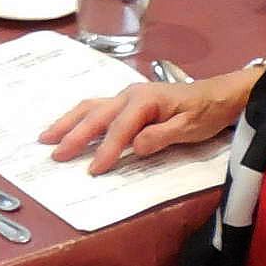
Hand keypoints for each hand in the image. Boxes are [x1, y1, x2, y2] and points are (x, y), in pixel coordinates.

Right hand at [40, 76, 251, 173]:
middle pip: (96, 115)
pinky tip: (67, 126)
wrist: (220, 95)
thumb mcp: (190, 127)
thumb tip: (135, 146)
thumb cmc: (206, 112)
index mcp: (145, 100)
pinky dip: (77, 118)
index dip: (106, 150)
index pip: (120, 128)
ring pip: (90, 108)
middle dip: (74, 136)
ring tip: (46, 137)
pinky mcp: (127, 103)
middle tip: (55, 155)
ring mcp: (126, 97)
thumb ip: (162, 136)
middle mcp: (129, 95)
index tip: (94, 169)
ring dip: (67, 123)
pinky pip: (96, 108)